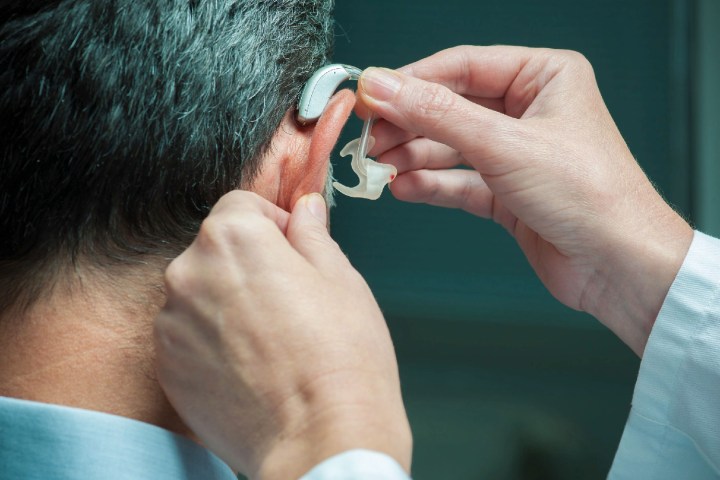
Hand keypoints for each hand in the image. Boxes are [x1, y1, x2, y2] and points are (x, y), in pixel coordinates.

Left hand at [154, 191, 410, 478]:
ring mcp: (172, 324)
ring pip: (201, 293)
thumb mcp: (341, 279)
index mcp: (232, 238)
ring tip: (271, 339)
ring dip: (227, 303)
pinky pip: (189, 336)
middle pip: (216, 250)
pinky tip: (251, 365)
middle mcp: (188, 273)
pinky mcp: (167, 368)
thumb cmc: (341, 358)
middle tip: (289, 299)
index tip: (294, 251)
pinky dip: (212, 342)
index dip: (274, 225)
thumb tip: (305, 209)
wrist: (319, 438)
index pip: (241, 206)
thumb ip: (312, 234)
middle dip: (248, 263)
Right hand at [358, 45, 692, 354]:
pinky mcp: (508, 193)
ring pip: (449, 146)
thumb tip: (382, 86)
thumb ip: (436, 114)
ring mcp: (516, 153)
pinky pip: (458, 181)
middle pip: (450, 107)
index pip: (461, 67)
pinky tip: (402, 187)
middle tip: (366, 137)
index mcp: (543, 77)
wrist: (619, 266)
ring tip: (376, 167)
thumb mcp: (504, 144)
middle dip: (406, 123)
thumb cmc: (590, 195)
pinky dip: (429, 184)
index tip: (369, 96)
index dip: (410, 82)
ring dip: (411, 156)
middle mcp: (529, 111)